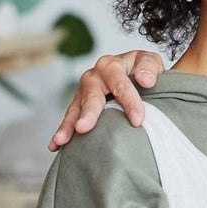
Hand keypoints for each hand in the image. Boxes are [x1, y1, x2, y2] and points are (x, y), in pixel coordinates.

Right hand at [49, 49, 166, 150]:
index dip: (129, 102)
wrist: (134, 73)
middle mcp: (93, 78)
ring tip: (62, 140)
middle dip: (89, 113)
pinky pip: (69, 119)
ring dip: (68, 125)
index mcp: (111, 65)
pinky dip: (62, 132)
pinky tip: (55, 146)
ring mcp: (83, 92)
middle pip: (91, 97)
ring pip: (75, 109)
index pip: (120, 85)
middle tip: (83, 128)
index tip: (137, 121)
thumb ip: (149, 67)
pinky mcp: (78, 106)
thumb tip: (146, 80)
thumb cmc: (143, 70)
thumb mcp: (151, 62)